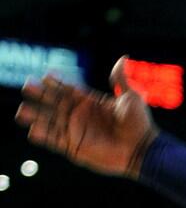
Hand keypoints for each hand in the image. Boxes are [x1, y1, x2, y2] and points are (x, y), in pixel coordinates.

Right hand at [14, 56, 156, 178]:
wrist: (142, 149)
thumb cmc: (139, 123)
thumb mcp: (131, 97)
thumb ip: (120, 79)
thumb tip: (123, 57)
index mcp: (91, 102)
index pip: (68, 90)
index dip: (57, 84)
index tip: (45, 76)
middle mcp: (80, 115)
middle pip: (54, 103)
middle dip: (40, 95)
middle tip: (27, 87)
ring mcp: (76, 131)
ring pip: (50, 121)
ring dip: (35, 116)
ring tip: (22, 111)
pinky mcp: (74, 147)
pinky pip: (54, 140)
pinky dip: (43, 135)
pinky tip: (32, 130)